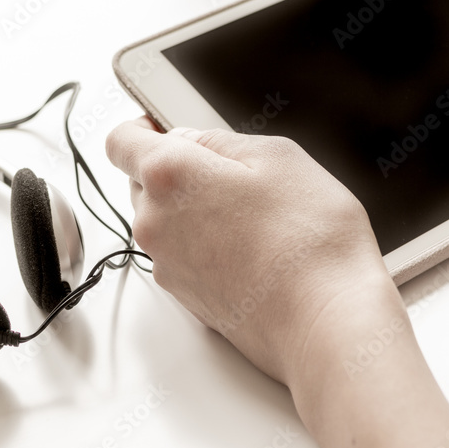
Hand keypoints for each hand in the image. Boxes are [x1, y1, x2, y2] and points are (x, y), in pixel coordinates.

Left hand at [106, 119, 448, 447]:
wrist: (327, 321)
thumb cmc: (310, 240)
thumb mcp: (278, 156)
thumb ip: (221, 140)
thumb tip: (193, 142)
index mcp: (170, 176)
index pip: (122, 140)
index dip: (143, 127)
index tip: (164, 126)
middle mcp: (155, 224)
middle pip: (144, 183)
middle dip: (180, 173)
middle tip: (237, 176)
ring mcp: (169, 267)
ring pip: (167, 224)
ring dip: (197, 215)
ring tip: (258, 219)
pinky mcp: (188, 301)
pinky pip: (187, 259)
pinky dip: (211, 250)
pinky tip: (259, 252)